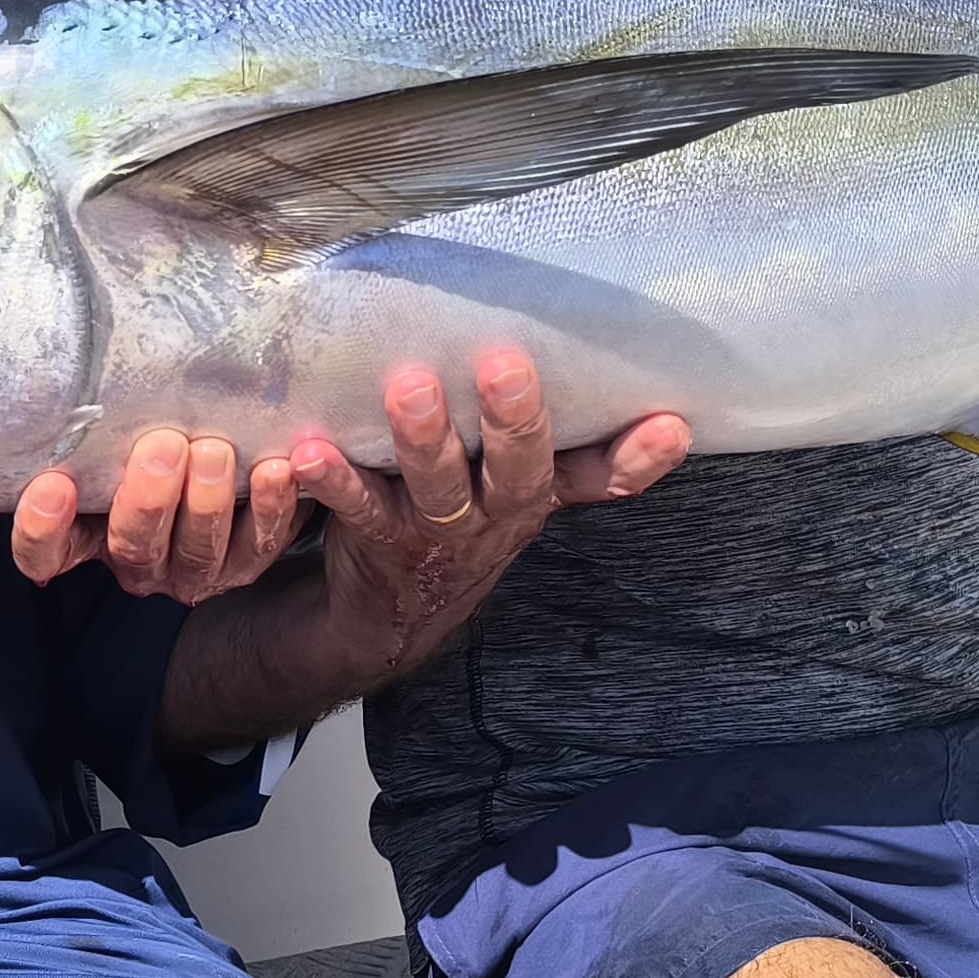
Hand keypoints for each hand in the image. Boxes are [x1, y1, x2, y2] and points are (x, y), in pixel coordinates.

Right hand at [10, 428, 306, 603]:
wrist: (228, 454)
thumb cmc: (153, 432)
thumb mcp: (113, 430)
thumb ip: (93, 419)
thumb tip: (70, 366)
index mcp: (86, 533)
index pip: (45, 550)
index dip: (42, 528)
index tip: (53, 485)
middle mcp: (136, 559)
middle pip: (132, 546)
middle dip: (148, 500)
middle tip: (163, 447)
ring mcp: (190, 568)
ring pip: (197, 552)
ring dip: (206, 503)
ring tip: (215, 451)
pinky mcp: (244, 561)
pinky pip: (259, 542)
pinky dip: (269, 506)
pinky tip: (276, 469)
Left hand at [286, 348, 690, 680]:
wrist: (393, 612)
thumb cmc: (463, 516)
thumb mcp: (523, 491)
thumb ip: (578, 455)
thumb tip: (666, 409)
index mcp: (536, 495)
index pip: (601, 479)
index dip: (637, 459)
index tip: (669, 424)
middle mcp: (496, 516)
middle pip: (517, 472)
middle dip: (516, 422)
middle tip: (506, 365)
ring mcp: (437, 531)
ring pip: (439, 489)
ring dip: (425, 440)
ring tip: (409, 390)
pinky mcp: (378, 538)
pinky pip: (358, 509)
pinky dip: (332, 481)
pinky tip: (309, 451)